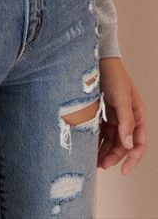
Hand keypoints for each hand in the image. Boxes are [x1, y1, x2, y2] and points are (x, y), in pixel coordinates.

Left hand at [97, 57, 146, 174]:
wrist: (97, 60)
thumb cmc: (113, 75)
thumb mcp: (121, 98)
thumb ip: (126, 121)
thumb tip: (128, 144)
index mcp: (138, 115)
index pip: (139, 143)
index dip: (132, 159)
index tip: (123, 171)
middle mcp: (128, 117)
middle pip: (124, 144)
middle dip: (114, 156)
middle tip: (102, 165)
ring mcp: (116, 115)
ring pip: (113, 140)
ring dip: (105, 151)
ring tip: (95, 161)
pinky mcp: (105, 112)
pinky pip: (103, 131)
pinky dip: (99, 140)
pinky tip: (91, 147)